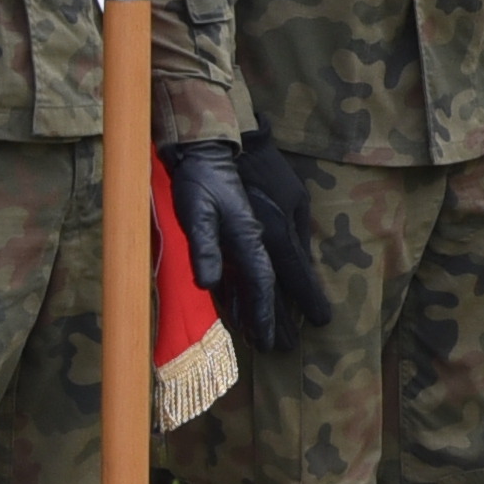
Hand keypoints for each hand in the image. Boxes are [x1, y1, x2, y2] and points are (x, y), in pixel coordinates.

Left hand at [168, 139, 286, 358]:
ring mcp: (284, 217)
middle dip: (282, 315)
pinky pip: (283, 249)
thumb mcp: (194, 211)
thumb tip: (209, 284)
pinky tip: (270, 287)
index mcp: (256, 232)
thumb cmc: (202, 175)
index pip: (264, 281)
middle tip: (286, 347)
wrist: (221, 137)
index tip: (271, 341)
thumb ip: (204, 247)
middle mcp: (276, 229)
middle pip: (283, 280)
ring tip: (281, 327)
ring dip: (279, 298)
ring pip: (285, 266)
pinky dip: (277, 273)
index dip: (266, 312)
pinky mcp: (288, 206)